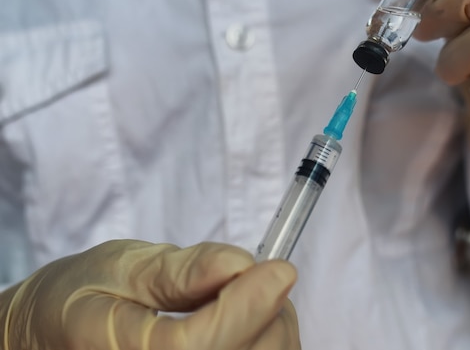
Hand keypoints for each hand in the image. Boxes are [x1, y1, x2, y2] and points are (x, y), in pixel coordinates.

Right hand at [1, 240, 299, 349]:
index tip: (280, 268)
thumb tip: (239, 264)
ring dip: (272, 330)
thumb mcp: (118, 268)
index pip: (201, 348)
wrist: (53, 335)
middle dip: (268, 315)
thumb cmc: (80, 297)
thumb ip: (179, 272)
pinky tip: (248, 322)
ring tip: (250, 297)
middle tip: (265, 275)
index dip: (247, 307)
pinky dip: (267, 344)